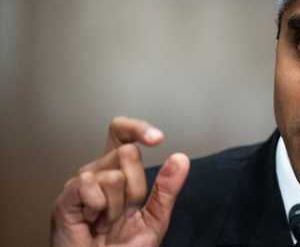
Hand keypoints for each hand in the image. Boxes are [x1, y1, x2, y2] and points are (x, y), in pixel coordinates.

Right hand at [51, 116, 189, 246]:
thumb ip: (167, 188)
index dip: (138, 129)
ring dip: (118, 206)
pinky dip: (98, 208)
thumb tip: (180, 158)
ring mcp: (81, 183)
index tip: (158, 139)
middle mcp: (99, 171)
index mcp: (119, 170)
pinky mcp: (66, 197)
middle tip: (126, 212)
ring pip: (115, 175)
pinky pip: (89, 184)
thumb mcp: (155, 218)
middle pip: (128, 152)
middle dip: (137, 188)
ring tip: (107, 222)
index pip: (123, 134)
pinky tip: (92, 221)